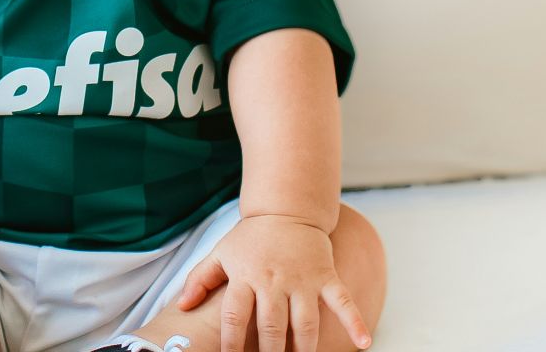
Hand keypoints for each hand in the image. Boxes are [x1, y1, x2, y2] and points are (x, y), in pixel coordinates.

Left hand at [175, 214, 371, 351]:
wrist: (287, 208)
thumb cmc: (251, 238)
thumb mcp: (221, 253)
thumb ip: (200, 279)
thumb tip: (181, 306)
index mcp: (246, 276)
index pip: (235, 317)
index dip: (231, 343)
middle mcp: (274, 280)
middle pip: (271, 327)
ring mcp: (303, 279)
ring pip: (305, 322)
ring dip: (304, 349)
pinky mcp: (327, 276)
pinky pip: (343, 301)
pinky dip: (355, 322)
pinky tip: (364, 343)